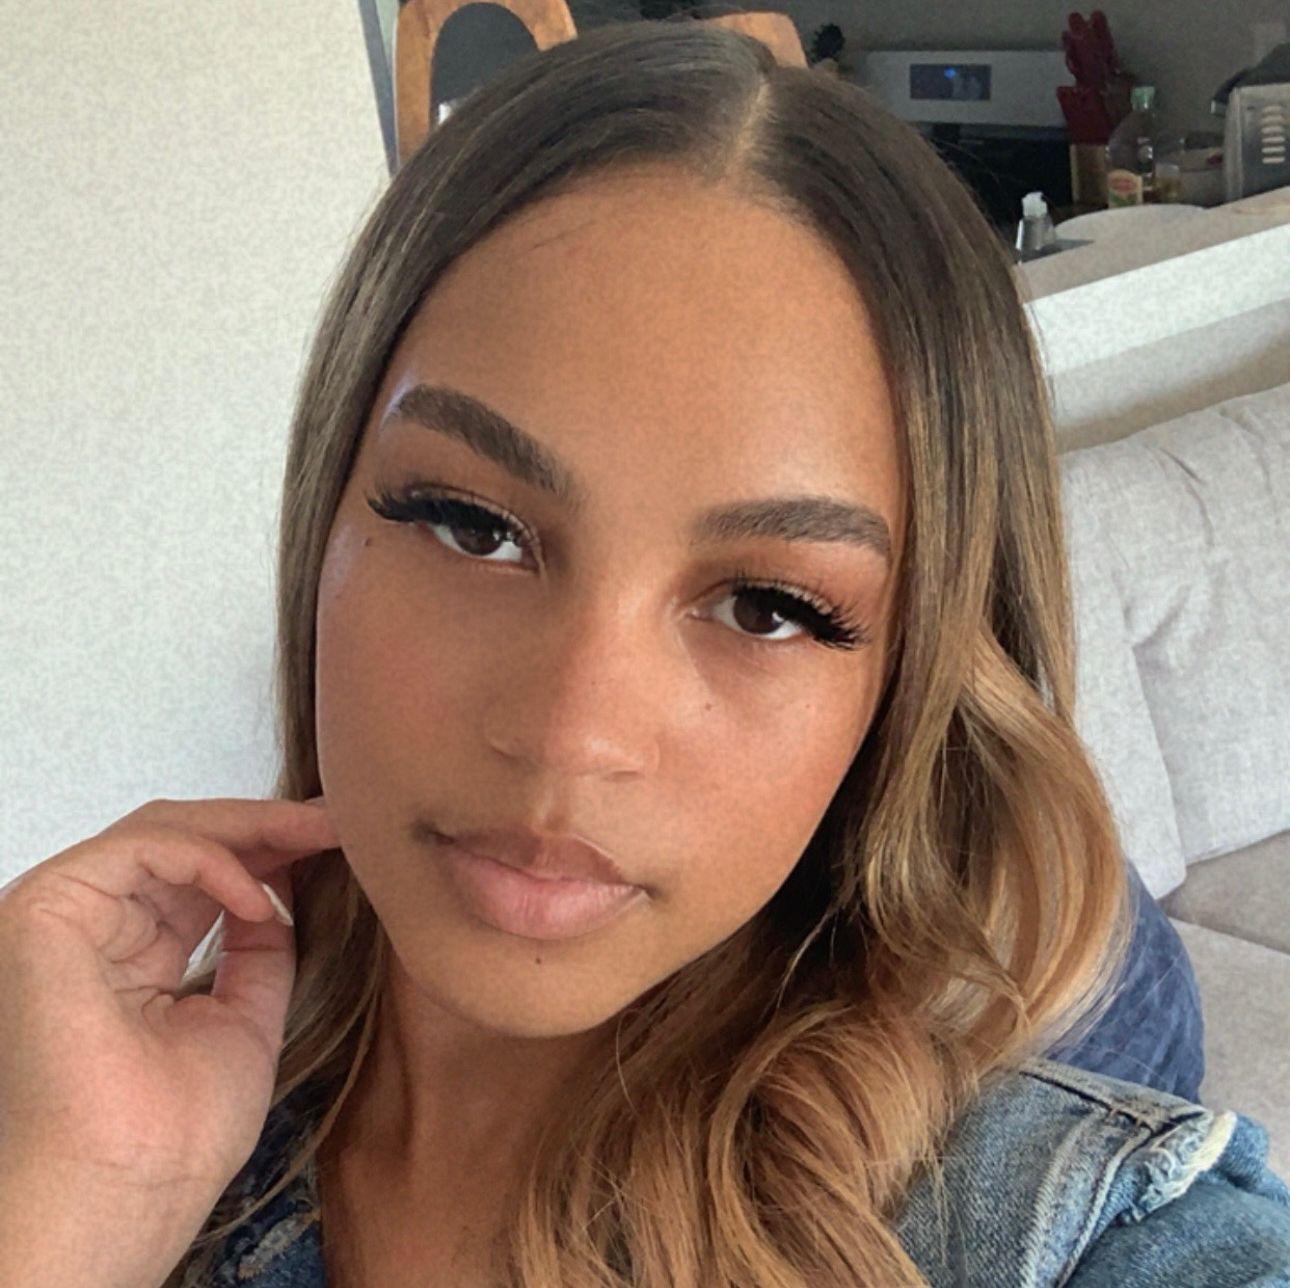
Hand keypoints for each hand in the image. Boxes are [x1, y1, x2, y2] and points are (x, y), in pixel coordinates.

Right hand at [0, 796, 336, 1208]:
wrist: (132, 1192)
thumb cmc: (177, 1133)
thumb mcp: (244, 1017)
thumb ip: (257, 950)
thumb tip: (279, 892)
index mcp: (127, 956)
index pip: (198, 875)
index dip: (271, 849)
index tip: (339, 836)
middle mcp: (89, 929)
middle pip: (182, 842)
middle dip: (267, 826)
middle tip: (337, 819)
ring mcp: (62, 916)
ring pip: (163, 831)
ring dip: (251, 827)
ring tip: (320, 833)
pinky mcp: (45, 911)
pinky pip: (140, 850)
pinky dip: (209, 859)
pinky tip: (259, 895)